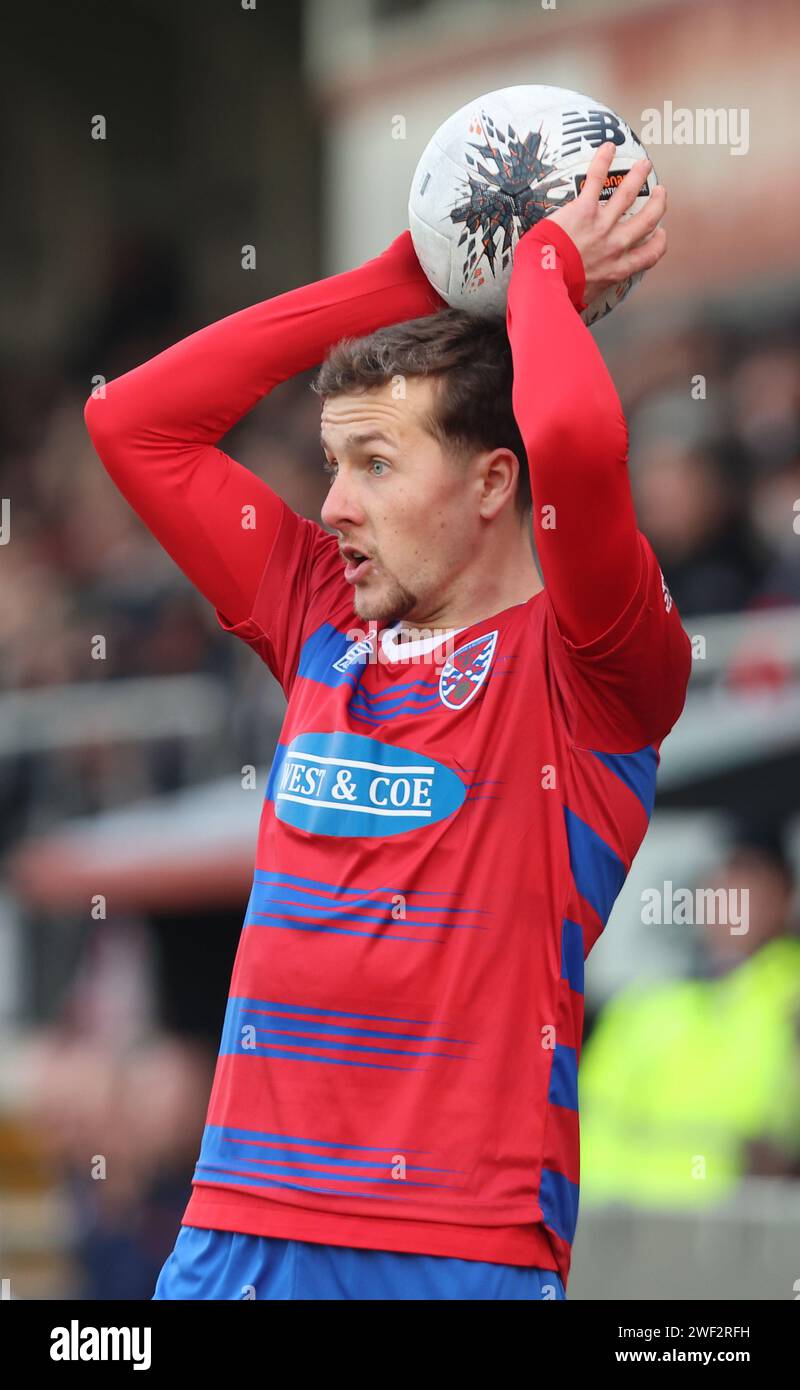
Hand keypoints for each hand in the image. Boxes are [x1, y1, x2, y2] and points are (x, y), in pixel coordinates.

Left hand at [547, 142, 666, 304]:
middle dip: (658, 204)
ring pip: (628, 195)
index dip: (659, 242)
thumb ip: (588, 292)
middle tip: (660, 193)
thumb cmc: (559, 294)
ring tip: (644, 165)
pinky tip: (609, 147)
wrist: (546, 281)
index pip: (649, 256)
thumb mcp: (582, 299)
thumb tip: (578, 302)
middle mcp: (615, 246)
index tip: (661, 234)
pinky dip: (603, 161)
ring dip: (639, 177)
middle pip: (648, 220)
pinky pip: (597, 180)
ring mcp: (602, 226)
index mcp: (617, 269)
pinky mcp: (584, 210)